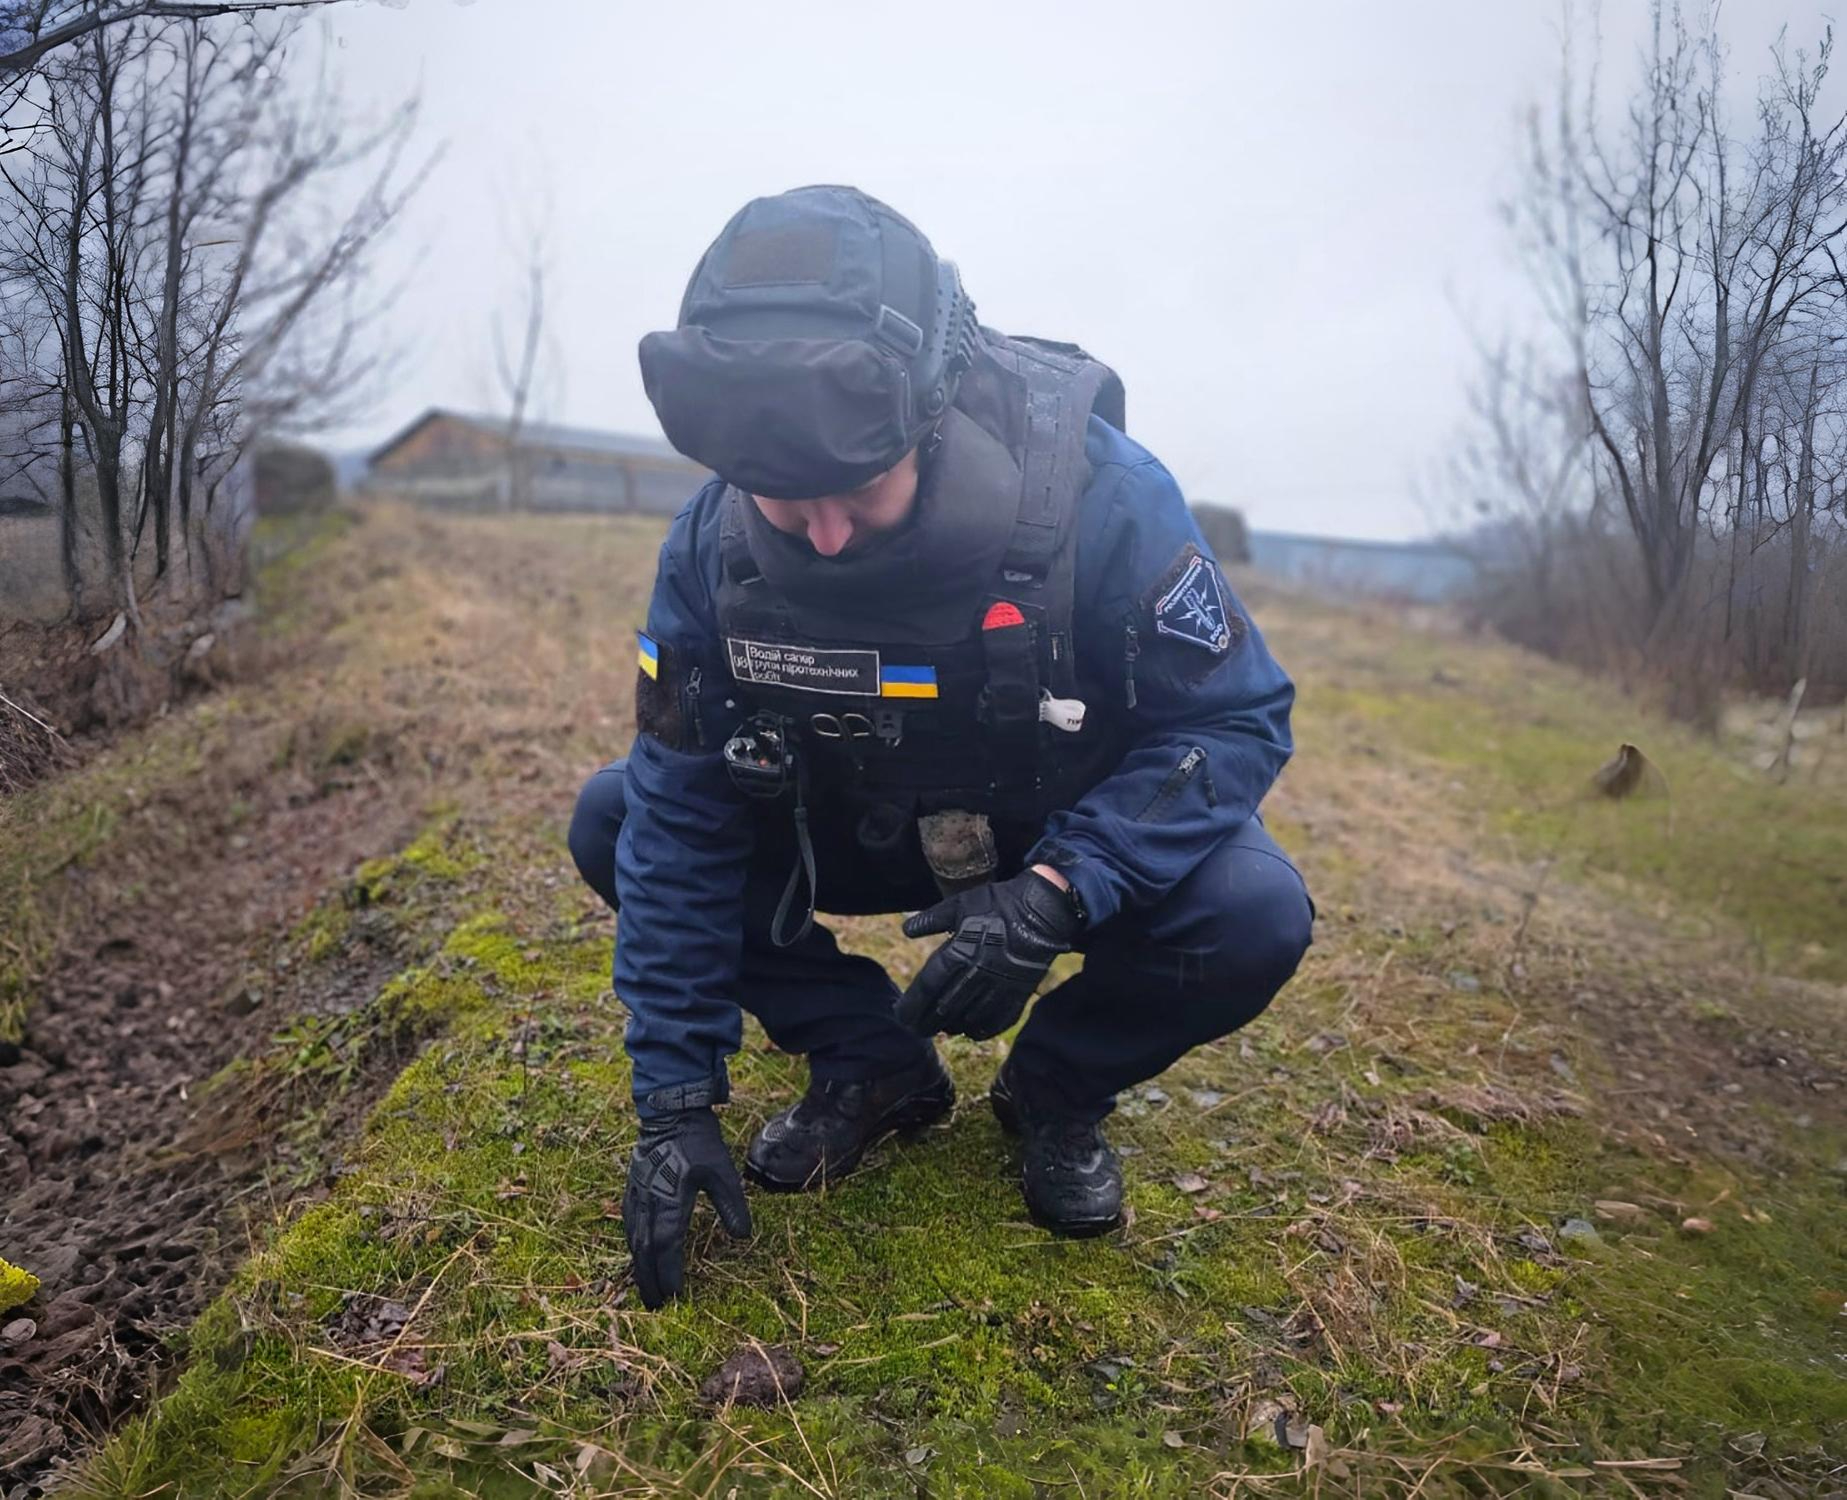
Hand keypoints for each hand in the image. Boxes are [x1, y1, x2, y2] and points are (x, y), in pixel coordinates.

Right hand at [621, 1107, 752, 1307]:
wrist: (669, 1113)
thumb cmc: (698, 1142)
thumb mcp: (722, 1172)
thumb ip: (732, 1205)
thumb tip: (744, 1236)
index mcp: (669, 1201)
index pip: (666, 1246)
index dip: (669, 1272)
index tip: (676, 1295)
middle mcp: (648, 1202)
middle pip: (645, 1251)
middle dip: (650, 1280)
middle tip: (656, 1306)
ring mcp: (636, 1196)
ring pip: (633, 1240)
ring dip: (639, 1267)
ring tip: (646, 1290)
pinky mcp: (632, 1189)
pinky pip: (628, 1225)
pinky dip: (633, 1246)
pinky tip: (637, 1255)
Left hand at [895, 869, 1082, 1039]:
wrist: (1043, 910)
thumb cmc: (997, 904)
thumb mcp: (959, 904)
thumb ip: (931, 919)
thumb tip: (906, 930)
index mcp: (959, 952)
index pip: (928, 987)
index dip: (911, 1005)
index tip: (900, 1015)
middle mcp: (977, 975)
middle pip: (944, 1010)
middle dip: (926, 1023)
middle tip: (915, 1030)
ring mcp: (999, 988)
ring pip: (968, 1020)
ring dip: (951, 1026)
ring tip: (940, 1027)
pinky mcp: (1018, 994)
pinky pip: (996, 1021)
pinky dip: (981, 1030)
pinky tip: (970, 1029)